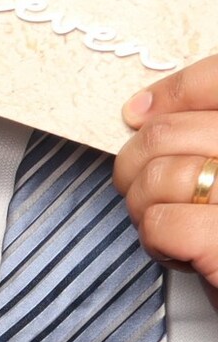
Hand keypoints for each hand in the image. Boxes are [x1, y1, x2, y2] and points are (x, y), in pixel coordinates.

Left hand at [118, 55, 217, 304]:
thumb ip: (204, 135)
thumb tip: (143, 110)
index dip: (175, 91)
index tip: (141, 111)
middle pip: (168, 132)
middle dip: (138, 166)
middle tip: (153, 193)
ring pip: (158, 174)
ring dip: (146, 206)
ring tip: (174, 224)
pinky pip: (163, 221)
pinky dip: (158, 240)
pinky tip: (183, 250)